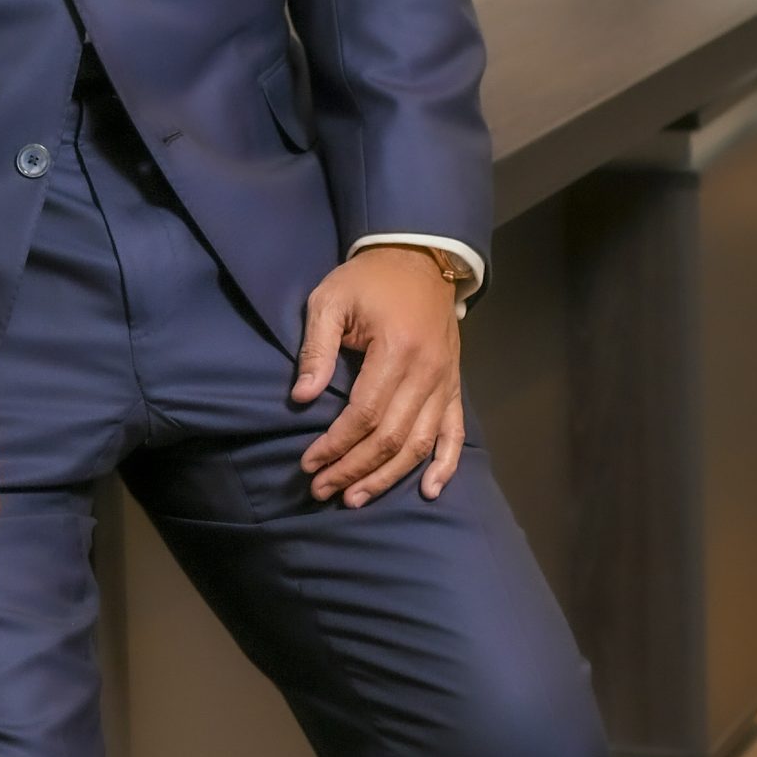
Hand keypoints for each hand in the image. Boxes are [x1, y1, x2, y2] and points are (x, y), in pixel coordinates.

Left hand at [290, 245, 463, 505]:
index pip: (364, 413)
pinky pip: (453, 433)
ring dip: (388, 477)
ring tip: (355, 497)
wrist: (419, 259)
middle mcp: (427, 372)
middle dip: (354, 469)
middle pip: (391, 437)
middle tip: (322, 490)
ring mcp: (446, 382)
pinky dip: (444, 465)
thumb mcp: (330, 299)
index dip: (336, 444)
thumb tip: (301, 398)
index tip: (308, 463)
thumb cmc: (367, 280)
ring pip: (419, 444)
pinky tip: (429, 491)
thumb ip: (316, 348)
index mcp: (397, 349)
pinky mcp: (455, 386)